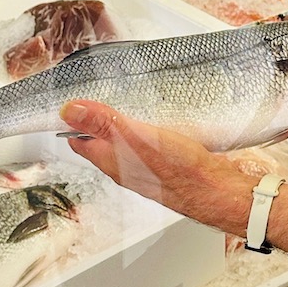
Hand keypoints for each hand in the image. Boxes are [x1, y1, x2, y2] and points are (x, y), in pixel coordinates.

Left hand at [59, 99, 254, 224]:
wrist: (218, 191)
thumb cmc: (179, 170)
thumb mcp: (135, 138)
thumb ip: (103, 123)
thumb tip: (69, 110)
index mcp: (112, 162)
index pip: (81, 142)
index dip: (75, 121)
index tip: (75, 100)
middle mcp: (127, 167)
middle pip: (104, 142)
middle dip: (101, 120)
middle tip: (102, 95)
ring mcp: (149, 167)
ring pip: (129, 143)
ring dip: (127, 124)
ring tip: (130, 102)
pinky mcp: (170, 164)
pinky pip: (152, 145)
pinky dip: (151, 130)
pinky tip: (161, 119)